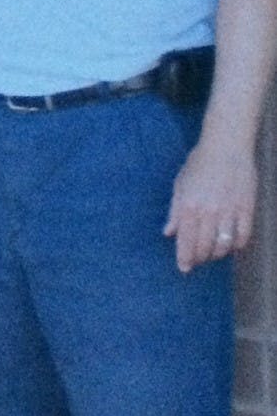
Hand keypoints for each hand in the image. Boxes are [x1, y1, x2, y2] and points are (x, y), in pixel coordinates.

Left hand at [164, 140, 256, 272]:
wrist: (226, 147)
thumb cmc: (199, 164)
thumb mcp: (180, 185)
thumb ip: (175, 211)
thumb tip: (168, 232)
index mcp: (189, 205)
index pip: (186, 240)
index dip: (185, 258)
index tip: (184, 269)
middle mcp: (208, 212)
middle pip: (204, 247)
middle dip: (199, 258)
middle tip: (197, 260)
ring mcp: (229, 211)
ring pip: (224, 246)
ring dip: (217, 254)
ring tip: (212, 253)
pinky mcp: (247, 209)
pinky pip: (243, 237)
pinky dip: (237, 246)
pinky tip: (231, 245)